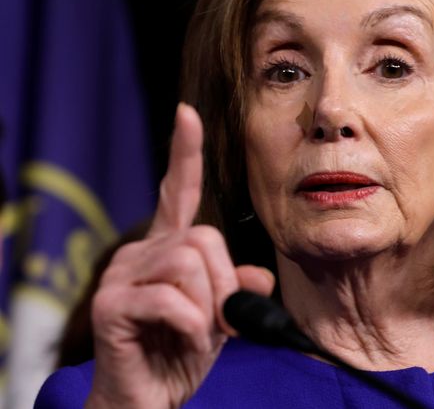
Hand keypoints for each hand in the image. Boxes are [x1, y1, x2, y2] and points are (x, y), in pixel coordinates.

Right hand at [87, 104, 274, 408]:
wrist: (148, 398)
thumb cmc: (180, 353)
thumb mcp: (221, 318)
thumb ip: (236, 291)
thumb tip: (260, 279)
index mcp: (168, 249)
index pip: (178, 192)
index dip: (185, 154)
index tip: (188, 114)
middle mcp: (141, 252)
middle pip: (204, 237)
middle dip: (224, 284)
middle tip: (220, 322)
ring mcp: (122, 274)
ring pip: (190, 265)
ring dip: (210, 309)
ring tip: (198, 334)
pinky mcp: (112, 303)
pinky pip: (174, 300)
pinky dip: (194, 328)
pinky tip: (184, 342)